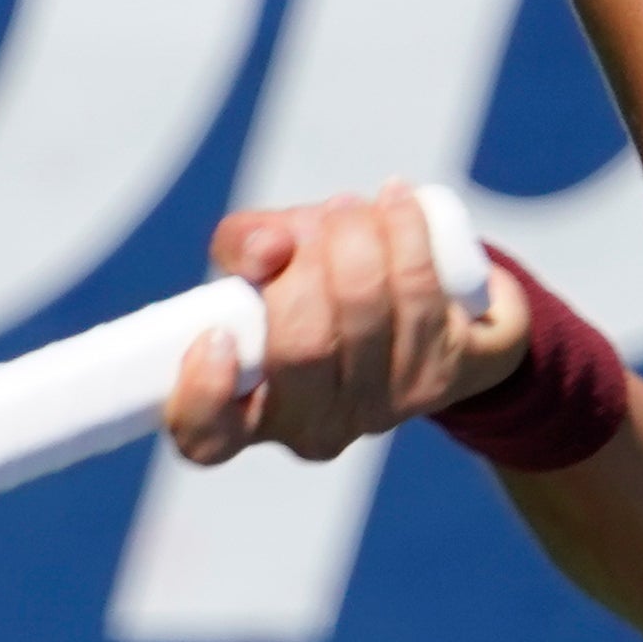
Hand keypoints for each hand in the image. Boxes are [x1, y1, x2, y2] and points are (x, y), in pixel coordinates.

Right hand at [161, 184, 532, 463]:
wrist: (431, 300)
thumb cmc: (320, 281)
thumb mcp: (265, 256)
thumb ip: (244, 244)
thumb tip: (269, 250)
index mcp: (248, 409)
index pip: (207, 438)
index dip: (204, 393)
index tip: (217, 334)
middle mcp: (312, 428)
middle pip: (303, 347)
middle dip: (310, 262)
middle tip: (320, 219)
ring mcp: (379, 412)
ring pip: (367, 314)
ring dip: (360, 237)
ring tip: (354, 208)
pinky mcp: (439, 383)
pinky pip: (421, 297)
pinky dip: (407, 235)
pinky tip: (398, 203)